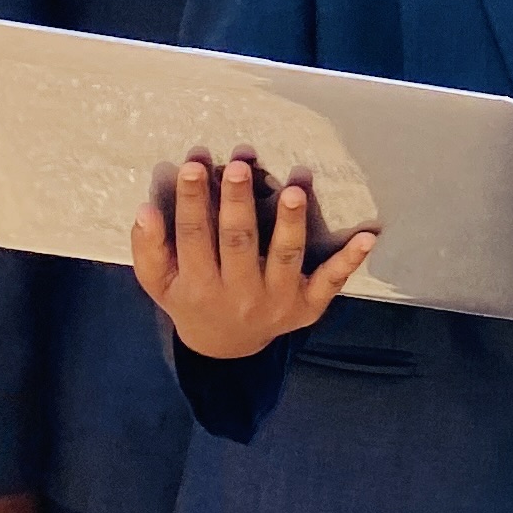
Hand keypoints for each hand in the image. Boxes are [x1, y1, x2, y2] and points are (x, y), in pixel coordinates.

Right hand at [132, 152, 375, 360]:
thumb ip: (149, 248)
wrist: (227, 347)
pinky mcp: (308, 304)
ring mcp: (278, 298)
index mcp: (200, 285)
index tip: (194, 165)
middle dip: (238, 204)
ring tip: (293, 190)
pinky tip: (367, 236)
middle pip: (239, 242)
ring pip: (284, 257)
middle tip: (240, 167)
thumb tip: (145, 210)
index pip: (194, 236)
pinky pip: (330, 281)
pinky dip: (349, 260)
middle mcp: (239, 292)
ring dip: (290, 224)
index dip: (192, 201)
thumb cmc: (191, 299)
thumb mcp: (160, 283)